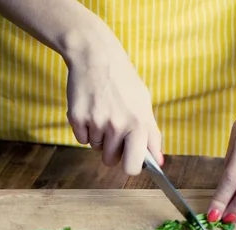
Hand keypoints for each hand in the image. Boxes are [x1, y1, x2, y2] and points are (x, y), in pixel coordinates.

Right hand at [65, 50, 163, 174]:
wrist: (96, 56)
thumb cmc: (123, 81)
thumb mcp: (144, 104)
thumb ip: (152, 135)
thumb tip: (158, 162)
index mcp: (139, 124)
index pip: (132, 166)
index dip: (130, 166)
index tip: (128, 160)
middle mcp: (117, 125)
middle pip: (110, 161)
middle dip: (111, 152)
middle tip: (113, 130)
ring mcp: (96, 122)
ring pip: (95, 147)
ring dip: (98, 136)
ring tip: (102, 111)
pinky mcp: (77, 118)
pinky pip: (81, 139)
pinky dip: (84, 129)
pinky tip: (90, 109)